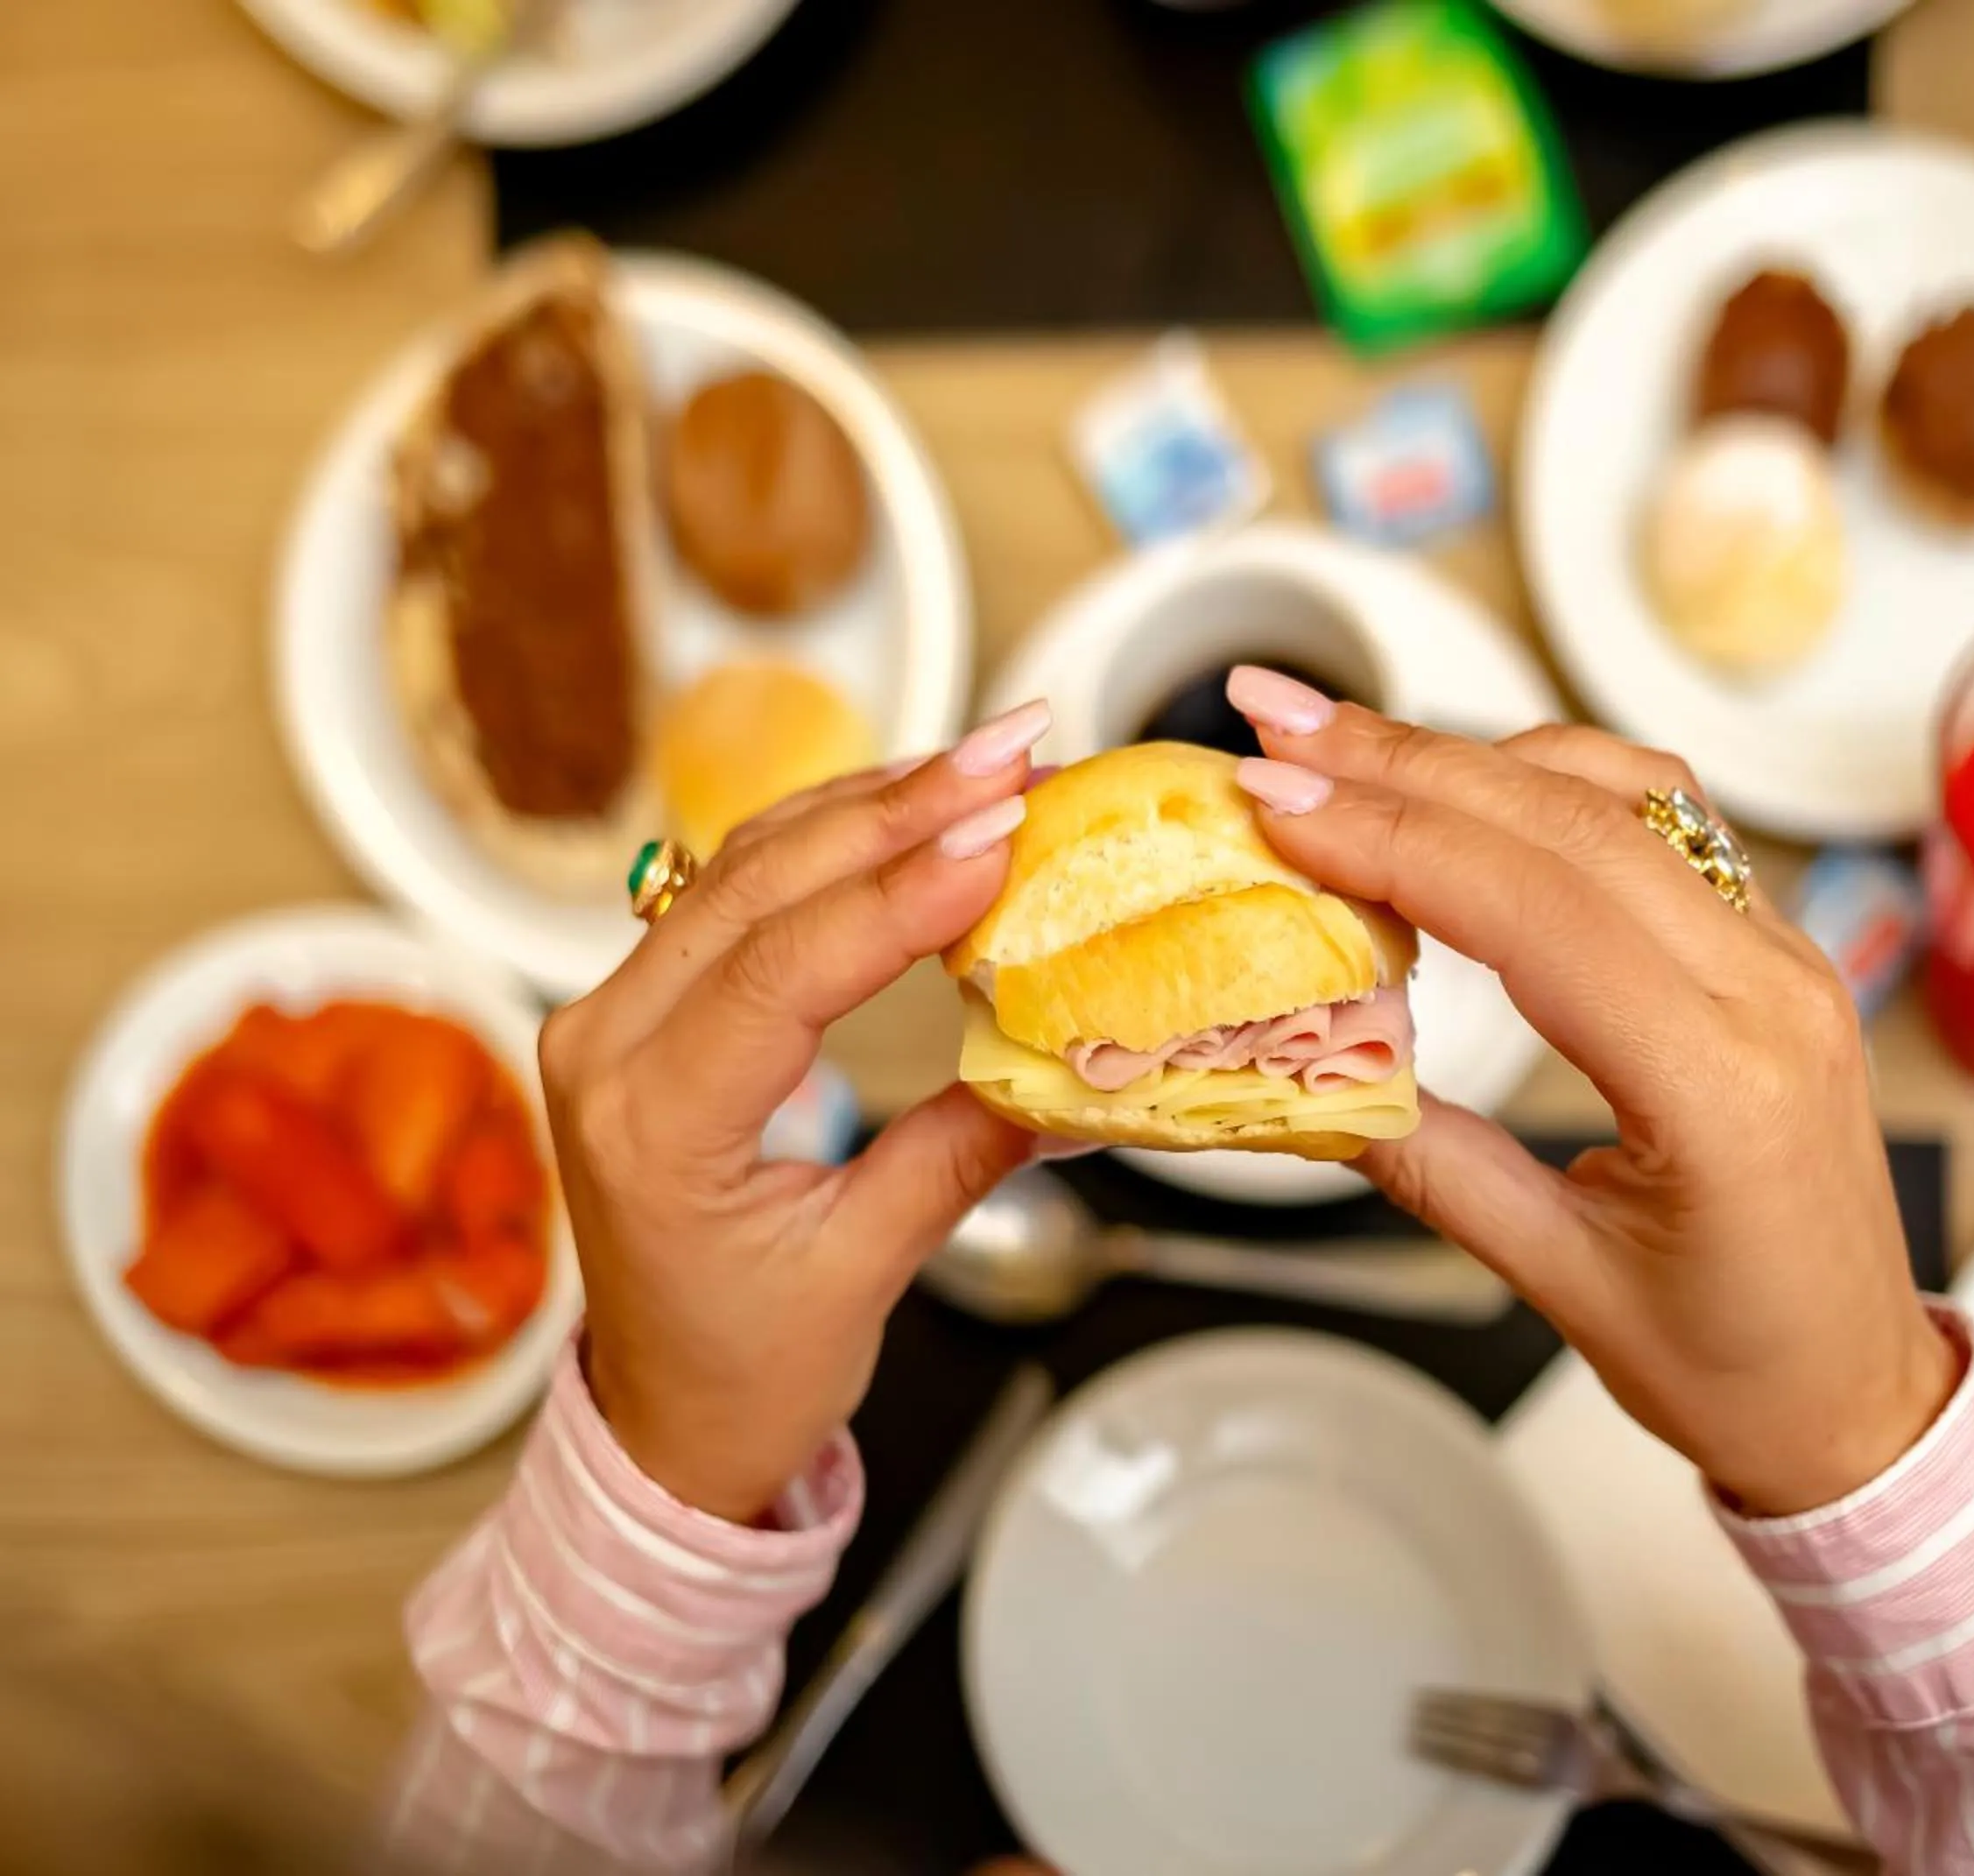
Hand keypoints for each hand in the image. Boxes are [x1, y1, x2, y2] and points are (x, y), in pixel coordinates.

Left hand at [538, 703, 1051, 1522]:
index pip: (778, 972)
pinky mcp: (648, 1005)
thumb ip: (962, 1152)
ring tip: (995, 757)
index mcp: (647, 1123)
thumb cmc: (747, 1369)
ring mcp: (616, 1015)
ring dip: (876, 804)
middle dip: (901, 808)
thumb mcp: (864, 1272)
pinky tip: (919, 803)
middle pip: (759, 886)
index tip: (1003, 831)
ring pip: (747, 866)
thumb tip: (1084, 1064)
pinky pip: (739, 889)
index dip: (897, 894)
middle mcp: (607, 1046)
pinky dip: (836, 839)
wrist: (664, 1418)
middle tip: (1021, 751)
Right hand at [1225, 670, 1958, 1515]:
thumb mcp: (1562, 1285)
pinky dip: (1551, 782)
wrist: (1861, 1394)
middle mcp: (1769, 990)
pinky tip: (1466, 780)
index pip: (1536, 908)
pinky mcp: (1776, 947)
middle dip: (1406, 760)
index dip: (1392, 837)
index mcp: (1718, 1085)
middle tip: (1273, 719)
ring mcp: (1784, 955)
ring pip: (1625, 795)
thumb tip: (1305, 1077)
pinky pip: (1666, 822)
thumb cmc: (1734, 1364)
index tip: (1273, 796)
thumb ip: (1432, 1165)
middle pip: (1572, 821)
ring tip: (1345, 740)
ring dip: (1475, 752)